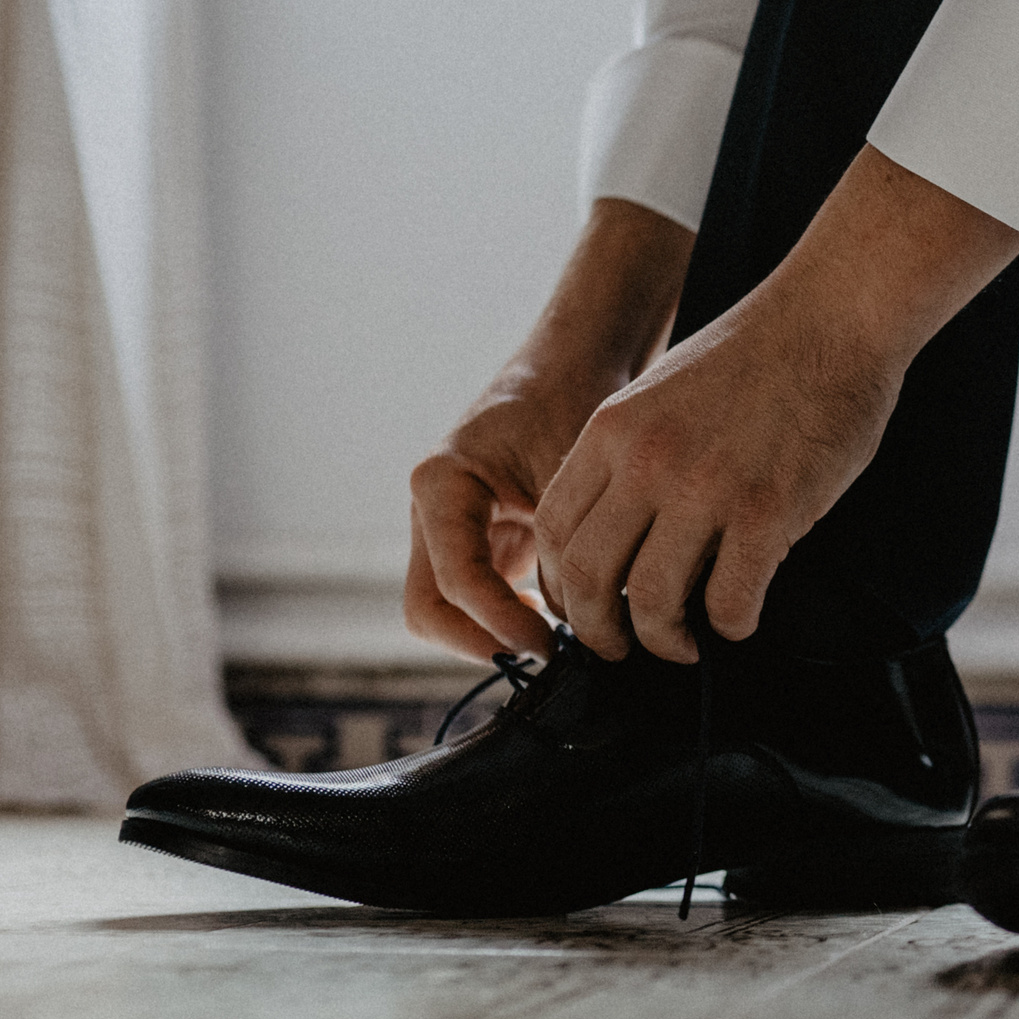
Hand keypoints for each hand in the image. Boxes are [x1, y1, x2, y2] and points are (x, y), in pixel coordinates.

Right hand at [403, 201, 692, 660]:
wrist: (578, 362)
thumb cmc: (575, 400)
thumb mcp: (573, 469)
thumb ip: (568, 539)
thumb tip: (589, 616)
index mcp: (440, 484)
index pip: (454, 582)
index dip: (501, 624)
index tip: (552, 644)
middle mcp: (431, 511)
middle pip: (428, 610)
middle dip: (482, 642)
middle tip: (550, 656)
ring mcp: (446, 530)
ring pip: (447, 613)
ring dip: (495, 636)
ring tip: (561, 641)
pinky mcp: (476, 542)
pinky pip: (477, 601)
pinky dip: (510, 622)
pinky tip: (563, 621)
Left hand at [534, 146, 1018, 662]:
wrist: (831, 315)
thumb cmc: (759, 353)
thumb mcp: (662, 391)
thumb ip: (635, 454)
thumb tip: (626, 530)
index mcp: (612, 431)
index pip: (553, 530)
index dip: (560, 586)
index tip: (581, 608)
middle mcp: (647, 461)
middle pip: (588, 577)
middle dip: (598, 631)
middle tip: (621, 650)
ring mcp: (706, 488)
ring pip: (652, 600)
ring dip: (664, 639)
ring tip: (685, 645)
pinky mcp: (767, 510)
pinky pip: (730, 600)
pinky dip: (731, 625)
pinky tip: (741, 620)